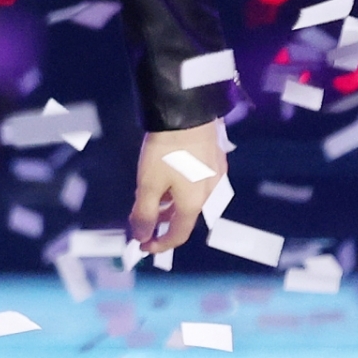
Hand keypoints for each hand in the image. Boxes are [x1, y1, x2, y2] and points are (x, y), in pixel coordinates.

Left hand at [128, 119, 226, 255]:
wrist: (188, 113)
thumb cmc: (166, 150)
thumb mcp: (148, 183)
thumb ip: (144, 213)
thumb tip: (141, 237)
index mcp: (193, 204)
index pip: (178, 235)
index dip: (159, 244)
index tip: (143, 245)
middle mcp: (210, 194)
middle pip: (185, 217)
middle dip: (163, 221)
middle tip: (144, 217)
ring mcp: (216, 176)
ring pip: (192, 199)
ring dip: (172, 204)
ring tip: (154, 196)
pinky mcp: (216, 160)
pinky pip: (198, 184)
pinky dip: (182, 189)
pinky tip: (170, 176)